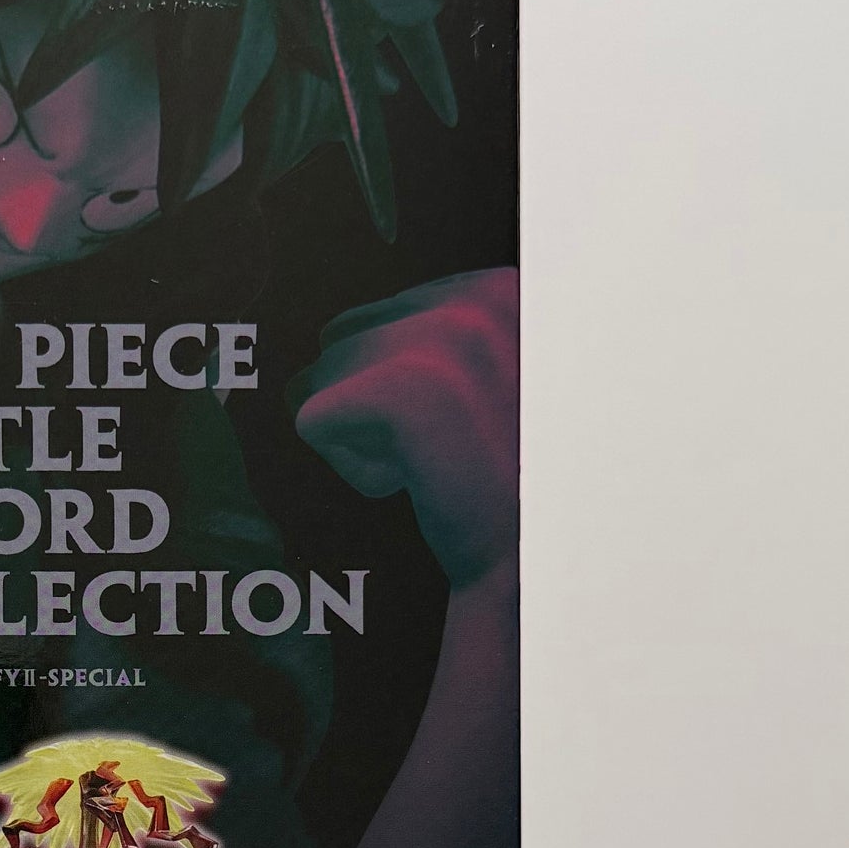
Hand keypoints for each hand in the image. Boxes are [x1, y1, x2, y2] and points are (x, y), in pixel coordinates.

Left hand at [294, 268, 517, 587]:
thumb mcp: (484, 381)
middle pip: (339, 342)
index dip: (393, 385)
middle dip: (367, 408)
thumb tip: (331, 334)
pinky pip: (311, 422)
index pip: (372, 317)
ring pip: (320, 381)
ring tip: (434, 464)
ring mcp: (438, 339)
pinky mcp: (397, 389)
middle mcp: (474, 298)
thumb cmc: (505, 482)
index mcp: (498, 288)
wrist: (537, 559)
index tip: (460, 424)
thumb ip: (431, 336)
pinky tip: (416, 483)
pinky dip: (353, 469)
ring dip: (362, 439)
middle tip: (442, 450)